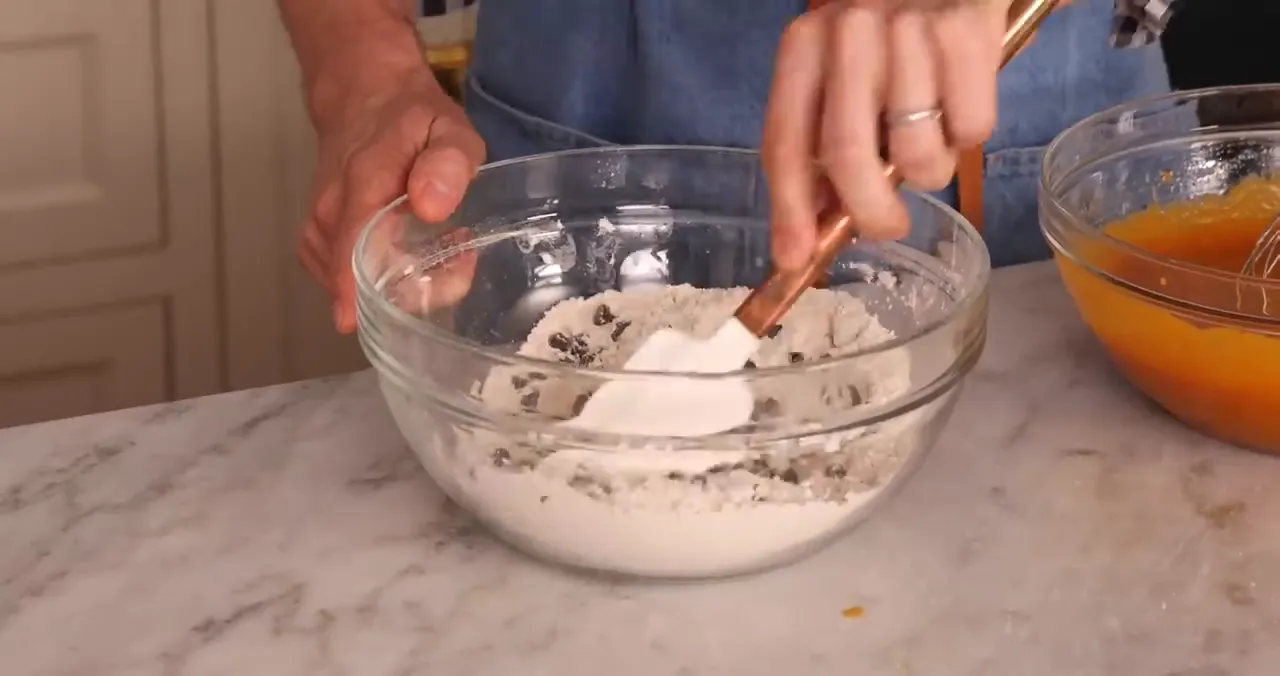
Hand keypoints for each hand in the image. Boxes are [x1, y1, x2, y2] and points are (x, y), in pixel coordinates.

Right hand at [299, 62, 484, 332]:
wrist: (364, 95)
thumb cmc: (413, 118)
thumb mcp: (449, 127)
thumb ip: (448, 161)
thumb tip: (431, 206)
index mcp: (360, 189)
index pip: (352, 259)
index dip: (380, 299)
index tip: (423, 306)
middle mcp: (329, 216)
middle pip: (358, 283)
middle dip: (412, 293)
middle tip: (460, 264)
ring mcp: (318, 231)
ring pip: (351, 287)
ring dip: (398, 288)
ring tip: (444, 259)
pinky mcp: (318, 241)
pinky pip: (343, 281)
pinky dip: (377, 282)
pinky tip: (412, 263)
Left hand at [763, 0, 1012, 270]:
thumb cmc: (890, 18)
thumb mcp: (840, 61)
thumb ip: (822, 131)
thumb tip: (818, 218)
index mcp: (804, 45)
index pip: (784, 142)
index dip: (788, 210)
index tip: (794, 259)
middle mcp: (849, 34)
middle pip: (847, 156)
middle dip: (868, 214)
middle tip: (886, 227)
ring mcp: (910, 30)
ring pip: (916, 154)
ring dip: (927, 172)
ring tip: (930, 140)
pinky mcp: (969, 31)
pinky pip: (972, 130)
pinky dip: (969, 137)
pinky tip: (961, 104)